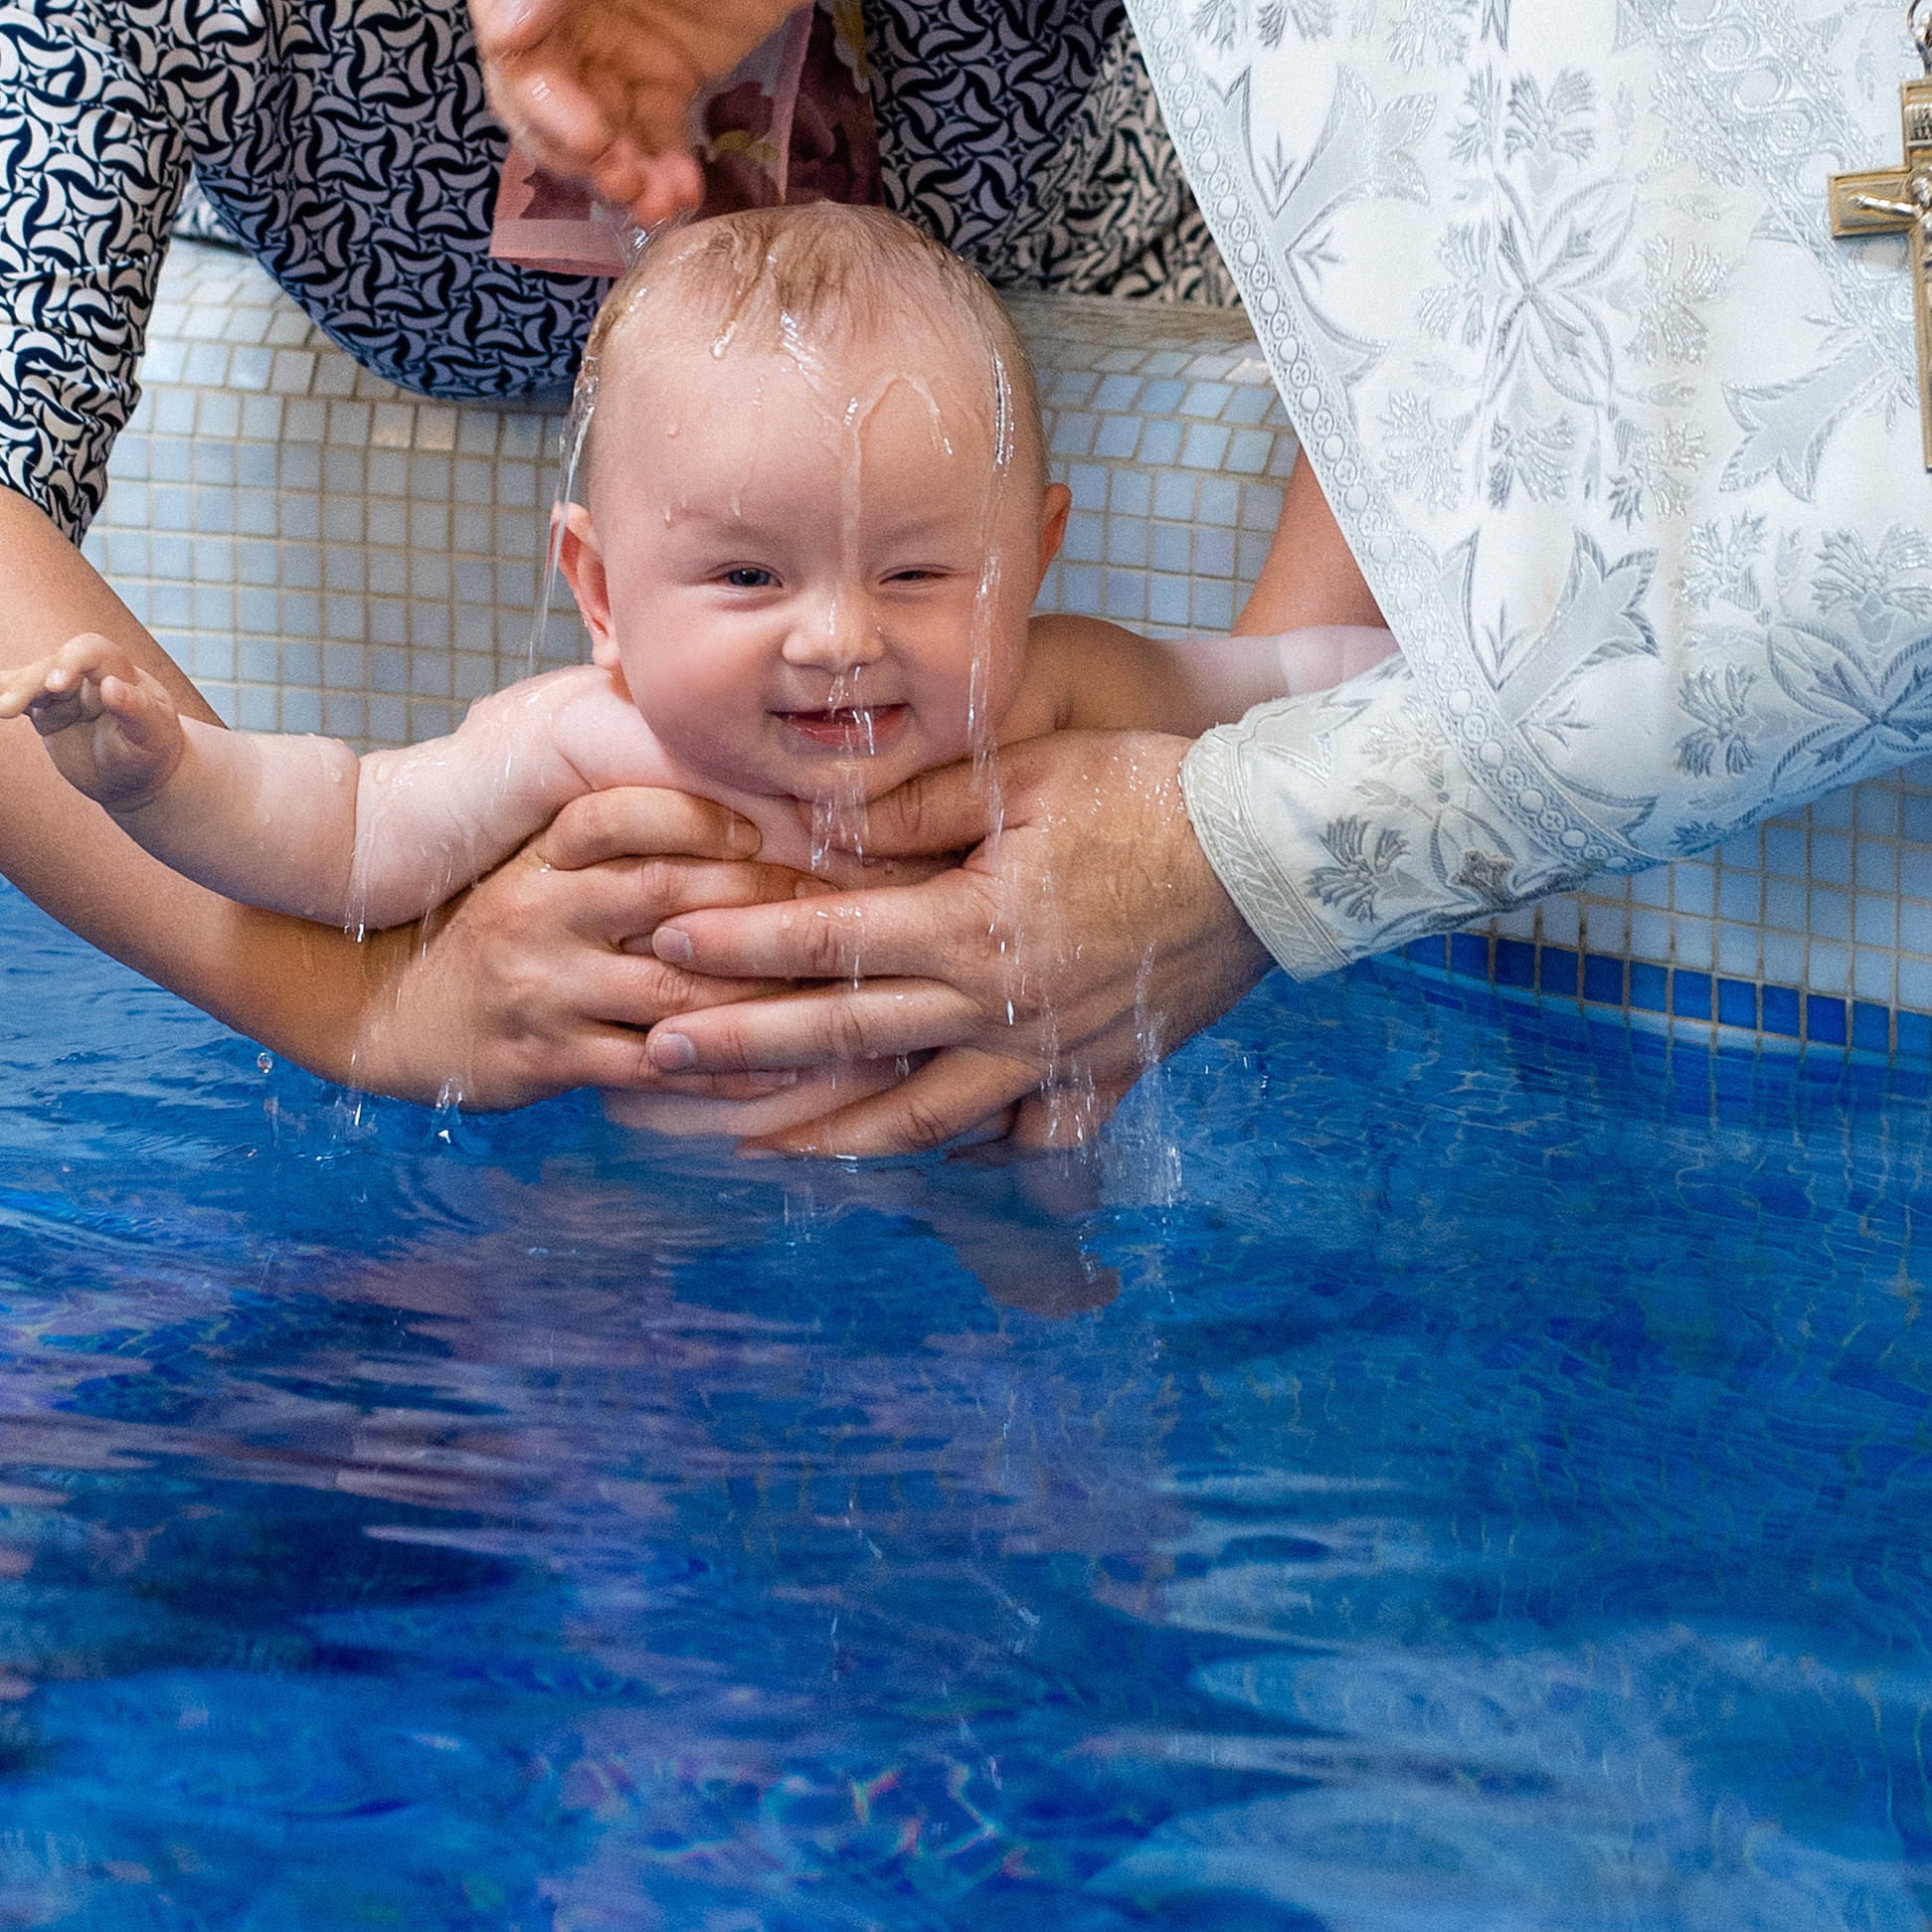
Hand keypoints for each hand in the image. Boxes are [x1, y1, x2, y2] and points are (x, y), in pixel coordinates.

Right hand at [0, 630, 186, 811]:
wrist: (141, 775)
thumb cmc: (153, 750)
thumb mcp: (153, 732)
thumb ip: (135, 709)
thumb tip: (109, 686)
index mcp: (117, 669)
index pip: (89, 651)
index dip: (70, 663)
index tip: (55, 685)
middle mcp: (86, 675)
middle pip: (49, 667)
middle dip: (25, 685)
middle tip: (2, 709)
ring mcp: (63, 693)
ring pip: (27, 682)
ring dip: (0, 690)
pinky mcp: (47, 712)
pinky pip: (18, 700)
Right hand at [364, 783, 829, 1104]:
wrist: (392, 1012)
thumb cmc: (494, 932)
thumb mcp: (532, 865)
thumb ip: (607, 838)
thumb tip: (717, 794)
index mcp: (541, 855)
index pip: (618, 816)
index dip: (697, 817)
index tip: (765, 830)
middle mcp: (540, 910)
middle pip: (667, 894)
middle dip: (761, 901)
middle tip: (834, 908)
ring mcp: (544, 987)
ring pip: (675, 986)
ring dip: (760, 991)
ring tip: (829, 989)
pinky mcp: (549, 1057)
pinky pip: (656, 1064)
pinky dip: (722, 1068)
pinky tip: (776, 1067)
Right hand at [470, 0, 890, 223]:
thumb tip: (501, 32)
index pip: (504, 35)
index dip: (535, 95)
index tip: (585, 131)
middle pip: (537, 95)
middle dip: (573, 145)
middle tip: (620, 173)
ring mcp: (608, 41)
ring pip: (587, 128)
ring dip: (612, 172)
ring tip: (656, 197)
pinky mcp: (664, 74)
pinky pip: (646, 137)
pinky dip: (657, 171)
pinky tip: (681, 192)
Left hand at [630, 733, 1272, 1153]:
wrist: (1275, 852)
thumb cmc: (1149, 791)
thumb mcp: (1027, 772)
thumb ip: (918, 807)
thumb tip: (819, 827)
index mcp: (971, 925)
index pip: (827, 943)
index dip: (739, 948)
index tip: (668, 949)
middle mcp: (997, 1007)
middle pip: (845, 1040)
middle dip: (741, 1050)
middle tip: (656, 1057)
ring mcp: (1049, 1054)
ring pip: (919, 1116)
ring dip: (829, 1132)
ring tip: (758, 1144)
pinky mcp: (1099, 1072)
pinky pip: (1021, 1136)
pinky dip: (966, 1155)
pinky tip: (923, 1159)